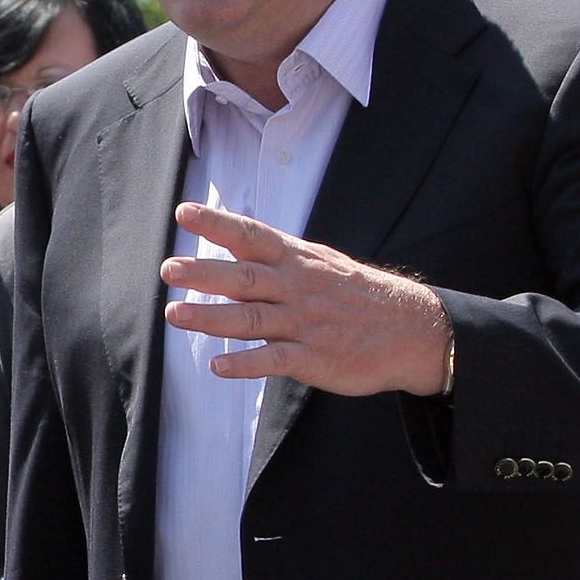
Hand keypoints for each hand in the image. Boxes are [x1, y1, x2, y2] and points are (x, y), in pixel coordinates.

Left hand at [159, 201, 452, 396]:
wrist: (411, 329)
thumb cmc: (354, 295)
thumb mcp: (319, 264)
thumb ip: (275, 258)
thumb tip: (230, 243)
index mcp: (297, 262)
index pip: (252, 237)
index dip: (218, 224)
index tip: (184, 213)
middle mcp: (297, 289)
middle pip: (245, 278)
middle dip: (205, 273)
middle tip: (169, 269)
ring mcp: (304, 324)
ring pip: (252, 318)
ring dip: (211, 317)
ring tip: (175, 314)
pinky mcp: (313, 357)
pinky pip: (274, 360)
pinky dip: (245, 364)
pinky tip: (218, 366)